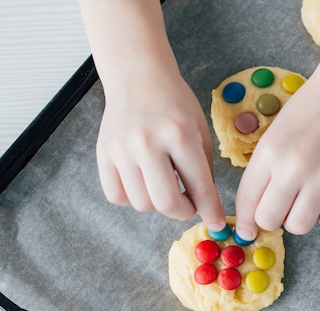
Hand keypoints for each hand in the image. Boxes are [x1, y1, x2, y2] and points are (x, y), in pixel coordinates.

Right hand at [96, 71, 225, 228]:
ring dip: (158, 204)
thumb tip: (205, 209)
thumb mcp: (200, 132)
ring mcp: (122, 149)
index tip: (216, 223)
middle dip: (183, 212)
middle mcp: (148, 143)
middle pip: (166, 204)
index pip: (199, 187)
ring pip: (142, 204)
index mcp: (180, 135)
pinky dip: (133, 198)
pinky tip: (144, 182)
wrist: (138, 77)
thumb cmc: (175, 105)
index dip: (211, 211)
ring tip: (166, 186)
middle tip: (189, 205)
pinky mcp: (103, 154)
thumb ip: (203, 171)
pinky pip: (117, 196)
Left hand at [234, 69, 319, 237]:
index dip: (245, 221)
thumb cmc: (309, 109)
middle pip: (269, 218)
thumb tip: (256, 209)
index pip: (247, 199)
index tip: (247, 230)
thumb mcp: (275, 133)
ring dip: (299, 219)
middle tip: (282, 208)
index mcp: (269, 151)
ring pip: (300, 225)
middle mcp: (293, 164)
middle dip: (272, 219)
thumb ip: (264, 169)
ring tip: (306, 202)